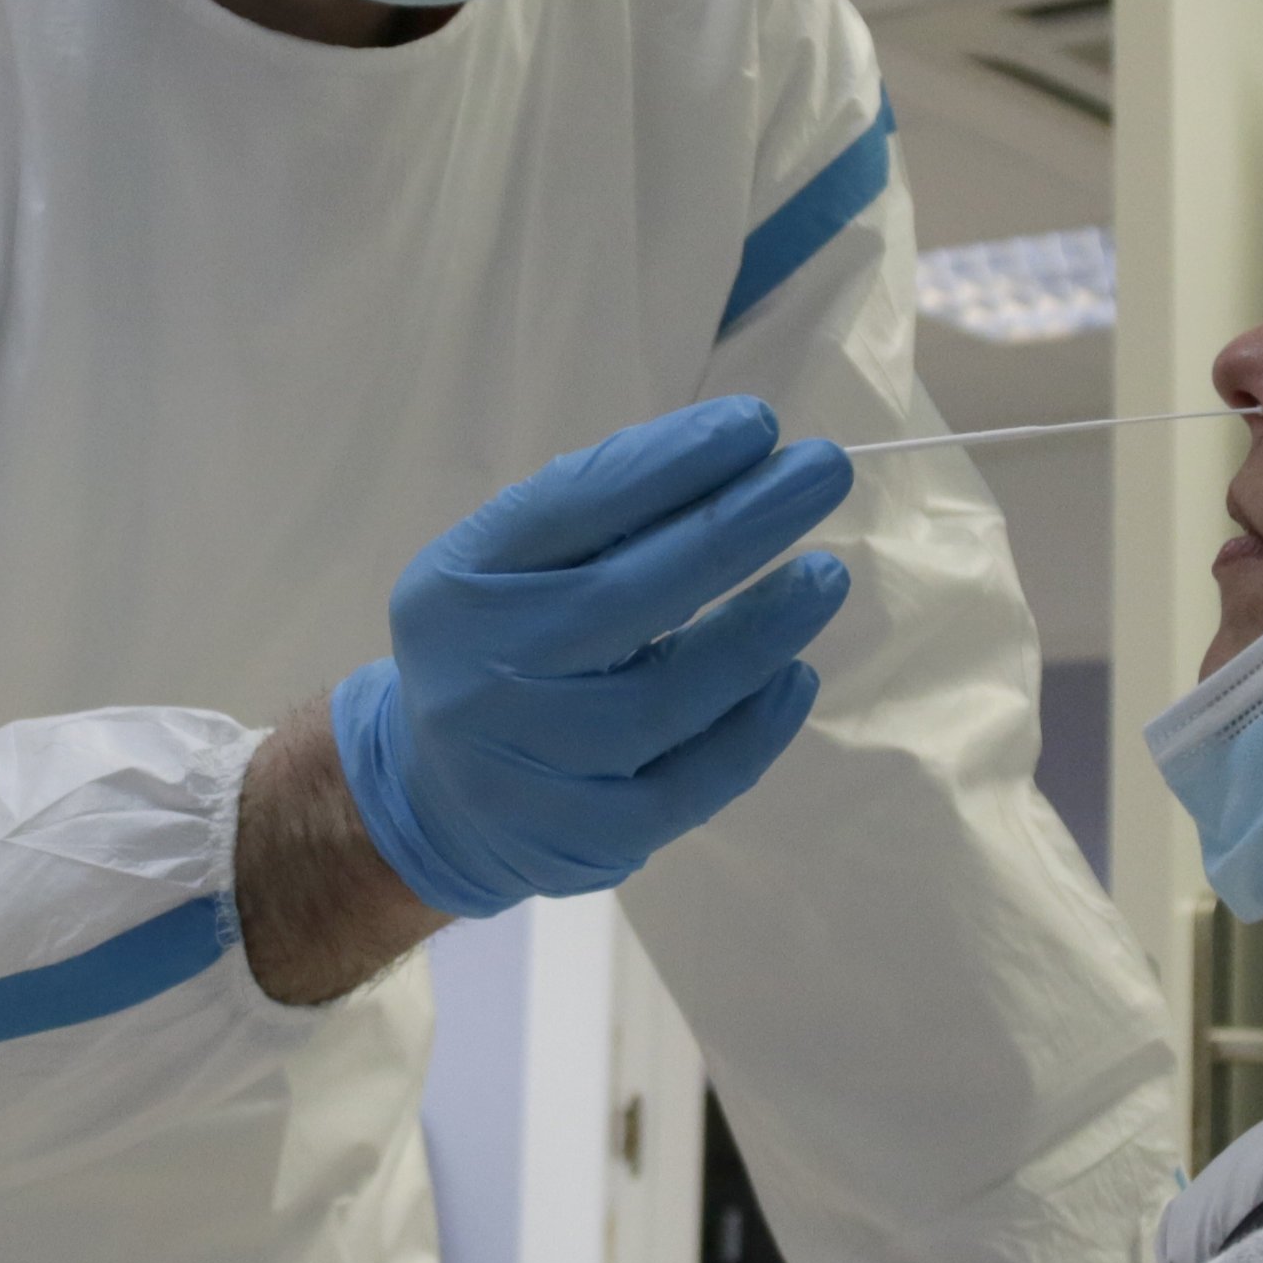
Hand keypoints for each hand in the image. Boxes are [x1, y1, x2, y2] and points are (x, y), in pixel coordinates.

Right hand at [332, 398, 852, 919]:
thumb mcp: (508, 572)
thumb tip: (739, 463)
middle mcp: (482, 675)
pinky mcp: (586, 838)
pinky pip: (689, 784)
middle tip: (820, 472)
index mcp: (459, 587)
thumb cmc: (503, 649)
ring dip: (760, 630)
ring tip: (825, 576)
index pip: (568, 508)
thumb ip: (597, 524)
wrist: (437, 800)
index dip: (667, 462)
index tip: (756, 424)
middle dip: (734, 526)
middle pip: (622, 597)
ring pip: (665, 699)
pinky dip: (753, 729)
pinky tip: (796, 676)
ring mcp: (531, 766)